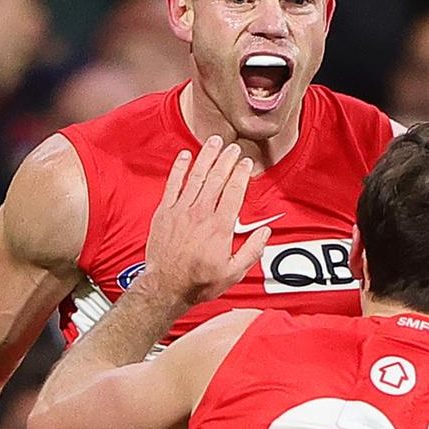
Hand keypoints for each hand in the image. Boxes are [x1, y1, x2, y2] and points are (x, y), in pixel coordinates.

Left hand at [138, 136, 270, 305]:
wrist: (166, 286)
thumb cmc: (199, 282)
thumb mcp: (233, 272)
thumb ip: (252, 250)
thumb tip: (265, 232)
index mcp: (220, 227)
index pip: (234, 191)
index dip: (241, 174)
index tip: (246, 163)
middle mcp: (200, 214)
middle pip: (217, 178)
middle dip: (227, 160)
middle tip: (234, 147)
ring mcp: (180, 211)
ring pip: (196, 176)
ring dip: (207, 157)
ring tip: (215, 142)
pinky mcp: (164, 212)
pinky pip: (172, 184)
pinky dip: (179, 168)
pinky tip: (185, 155)